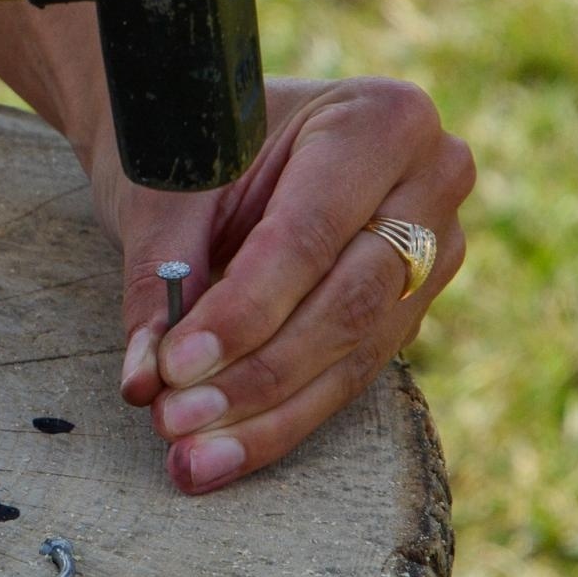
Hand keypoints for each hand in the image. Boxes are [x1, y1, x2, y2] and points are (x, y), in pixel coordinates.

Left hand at [88, 76, 474, 493]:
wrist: (214, 131)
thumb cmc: (193, 145)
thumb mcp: (169, 190)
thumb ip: (160, 278)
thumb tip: (144, 381)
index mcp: (380, 119)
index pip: (310, 235)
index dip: (244, 309)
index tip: (176, 365)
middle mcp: (430, 181)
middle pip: (347, 302)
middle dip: (255, 374)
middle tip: (175, 419)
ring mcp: (433, 250)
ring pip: (353, 353)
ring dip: (265, 415)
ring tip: (191, 457)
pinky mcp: (411, 307)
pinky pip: (350, 375)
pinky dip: (279, 420)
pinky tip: (219, 456)